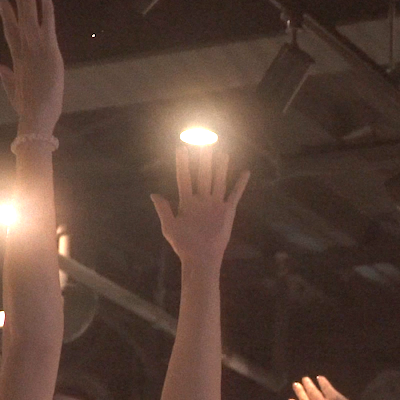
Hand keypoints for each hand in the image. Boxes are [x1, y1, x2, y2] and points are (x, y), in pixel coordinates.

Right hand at [0, 0, 63, 137]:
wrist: (36, 115)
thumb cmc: (27, 109)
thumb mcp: (14, 93)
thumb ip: (6, 78)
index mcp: (17, 61)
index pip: (11, 33)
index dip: (7, 16)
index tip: (2, 0)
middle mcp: (24, 51)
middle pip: (18, 21)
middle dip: (17, 1)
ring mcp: (35, 49)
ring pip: (29, 19)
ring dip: (27, 0)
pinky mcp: (48, 51)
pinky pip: (48, 25)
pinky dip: (46, 10)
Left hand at [152, 146, 250, 268]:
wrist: (201, 257)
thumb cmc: (183, 245)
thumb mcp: (169, 227)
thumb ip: (163, 209)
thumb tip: (154, 194)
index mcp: (186, 202)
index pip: (184, 177)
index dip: (183, 163)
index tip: (181, 147)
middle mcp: (202, 200)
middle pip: (203, 174)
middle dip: (203, 159)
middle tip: (204, 142)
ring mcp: (215, 204)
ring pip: (218, 180)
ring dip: (220, 167)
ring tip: (222, 152)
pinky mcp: (228, 211)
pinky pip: (235, 194)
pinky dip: (240, 183)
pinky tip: (245, 172)